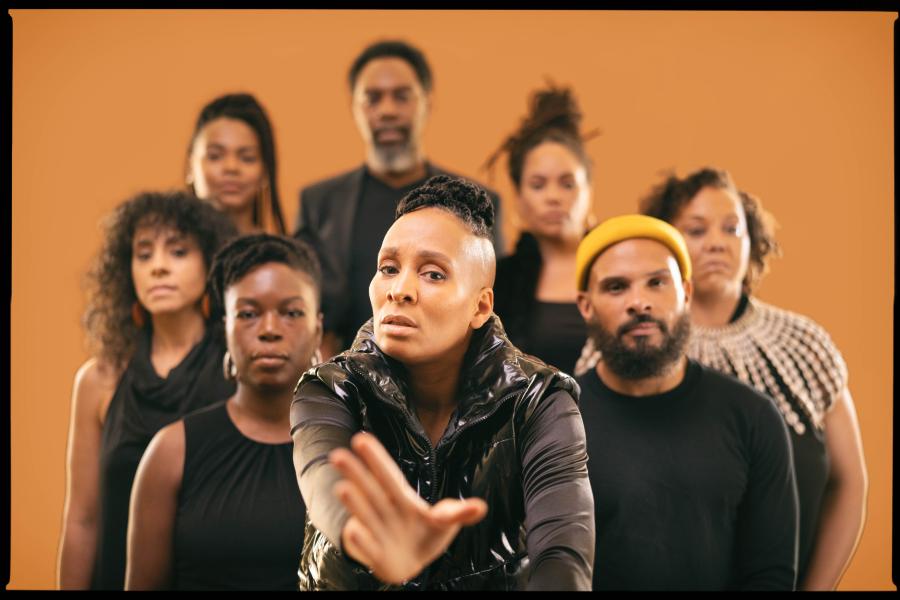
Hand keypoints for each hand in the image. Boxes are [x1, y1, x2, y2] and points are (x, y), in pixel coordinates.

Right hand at [330, 432, 487, 584]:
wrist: (409, 563)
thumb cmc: (425, 534)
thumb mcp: (444, 522)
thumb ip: (459, 513)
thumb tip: (480, 507)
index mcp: (402, 499)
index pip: (389, 475)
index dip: (376, 458)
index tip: (361, 438)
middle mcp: (385, 511)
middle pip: (370, 490)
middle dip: (356, 473)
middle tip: (337, 454)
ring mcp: (378, 532)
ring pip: (365, 514)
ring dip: (355, 502)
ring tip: (342, 488)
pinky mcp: (377, 554)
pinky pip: (368, 546)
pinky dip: (362, 540)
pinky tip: (354, 530)